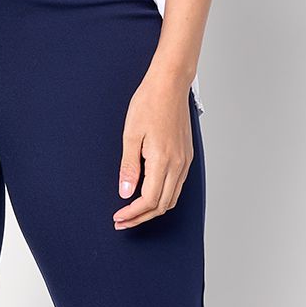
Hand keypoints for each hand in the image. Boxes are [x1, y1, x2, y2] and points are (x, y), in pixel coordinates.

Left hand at [113, 69, 194, 228]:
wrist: (170, 84)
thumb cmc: (149, 103)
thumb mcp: (131, 135)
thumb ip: (129, 167)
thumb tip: (125, 192)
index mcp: (163, 160)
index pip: (149, 200)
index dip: (133, 213)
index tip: (118, 217)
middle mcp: (178, 164)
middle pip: (162, 205)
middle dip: (141, 218)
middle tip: (122, 221)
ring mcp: (185, 161)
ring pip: (172, 198)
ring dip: (153, 210)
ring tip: (133, 213)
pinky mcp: (187, 156)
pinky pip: (177, 185)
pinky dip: (163, 197)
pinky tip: (149, 195)